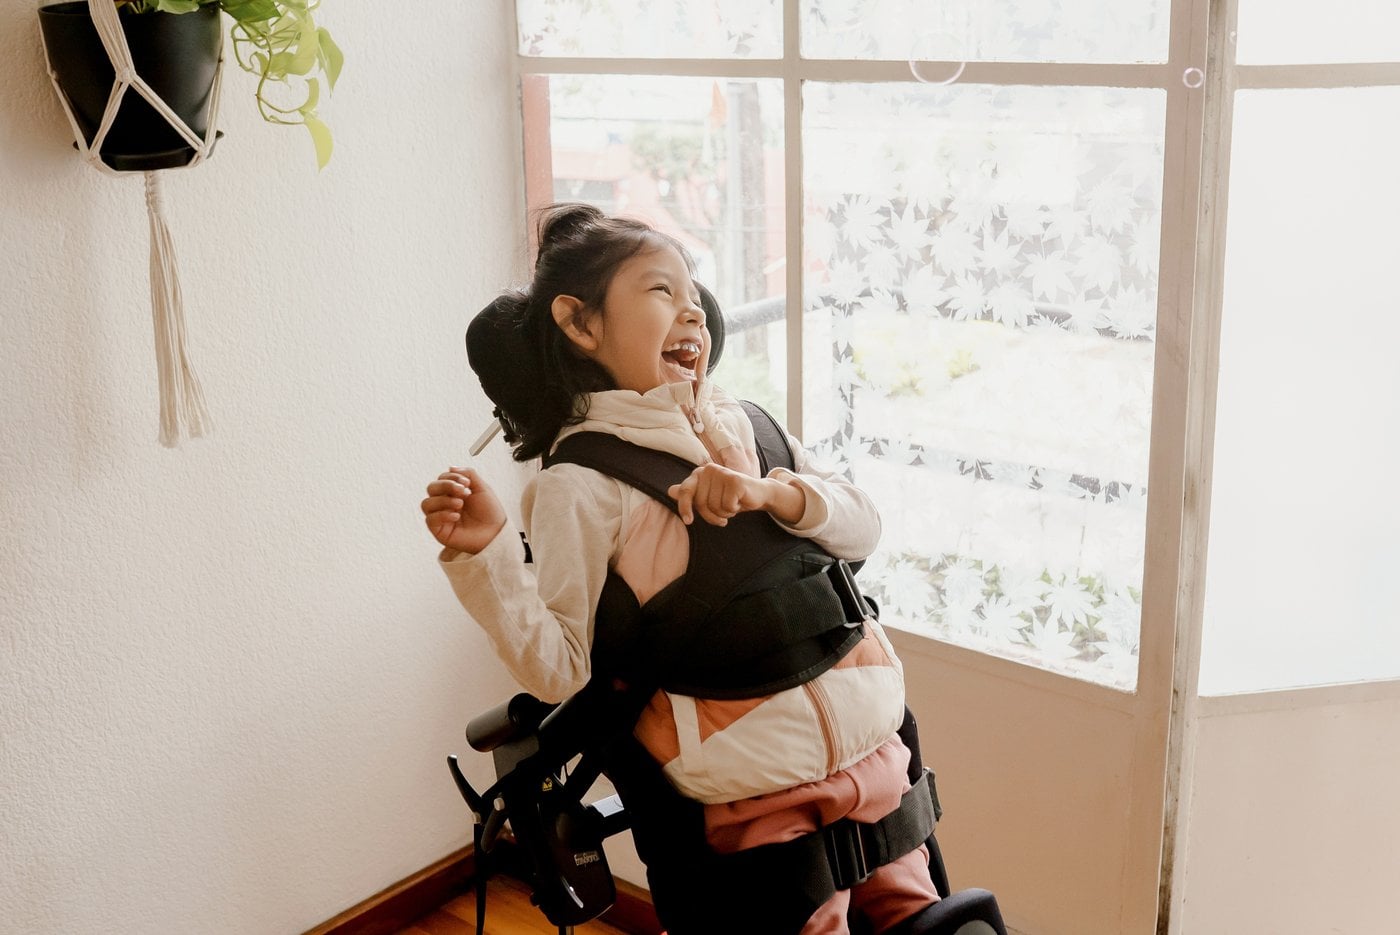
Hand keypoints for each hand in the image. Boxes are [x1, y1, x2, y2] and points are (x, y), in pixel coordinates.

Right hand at [421, 466, 506, 553]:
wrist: (496, 532)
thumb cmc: (489, 511)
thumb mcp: (482, 487)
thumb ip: (468, 474)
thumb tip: (450, 467)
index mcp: (452, 492)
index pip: (441, 478)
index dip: (451, 477)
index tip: (467, 483)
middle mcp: (444, 503)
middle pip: (431, 488)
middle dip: (446, 486)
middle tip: (464, 492)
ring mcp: (440, 517)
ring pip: (426, 503)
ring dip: (443, 500)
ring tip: (460, 504)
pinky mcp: (439, 531)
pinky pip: (430, 520)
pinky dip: (442, 515)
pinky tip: (456, 516)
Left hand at [667, 463, 803, 526]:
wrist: (757, 494)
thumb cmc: (730, 497)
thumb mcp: (709, 496)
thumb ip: (691, 493)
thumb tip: (670, 491)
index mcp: (700, 473)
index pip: (685, 491)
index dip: (684, 507)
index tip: (688, 522)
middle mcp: (709, 469)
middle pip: (701, 503)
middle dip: (711, 515)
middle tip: (722, 515)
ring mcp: (722, 473)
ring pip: (714, 506)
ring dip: (724, 514)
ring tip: (732, 506)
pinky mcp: (735, 480)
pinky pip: (727, 506)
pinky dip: (733, 510)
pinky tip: (739, 503)